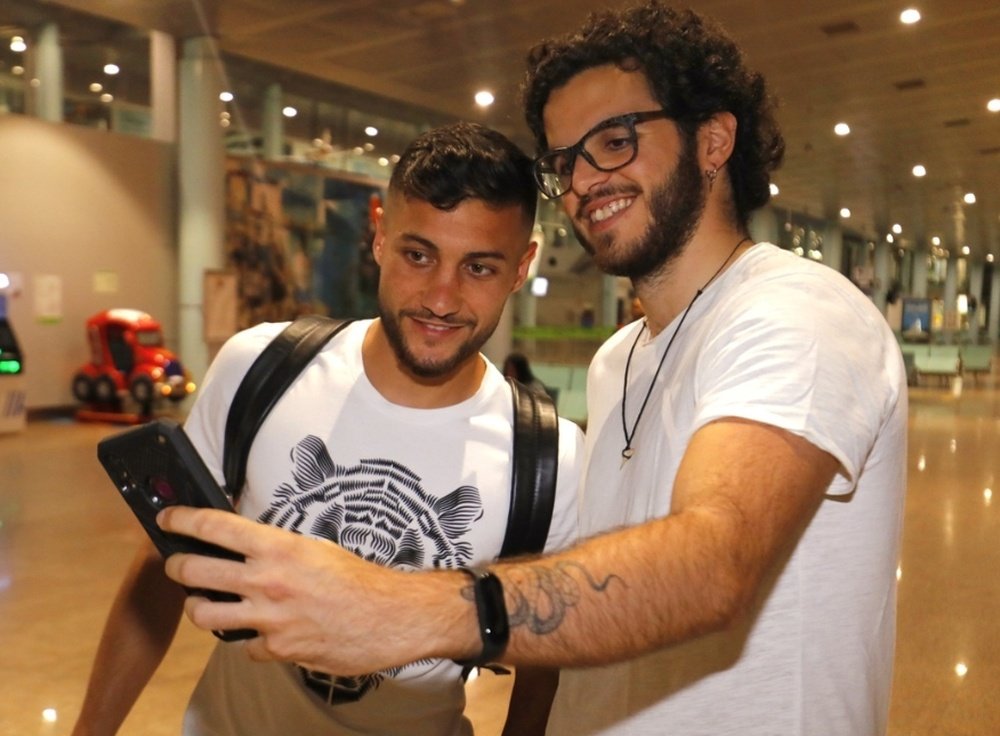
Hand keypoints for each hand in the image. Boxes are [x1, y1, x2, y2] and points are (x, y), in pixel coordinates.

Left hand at [157, 507, 468, 674]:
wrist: (391, 617)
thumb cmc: (360, 580)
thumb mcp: (316, 549)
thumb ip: (278, 549)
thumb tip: (247, 545)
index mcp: (278, 547)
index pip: (214, 526)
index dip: (181, 519)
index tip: (168, 518)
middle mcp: (266, 580)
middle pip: (193, 571)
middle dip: (176, 566)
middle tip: (177, 564)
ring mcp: (268, 618)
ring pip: (204, 615)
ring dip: (198, 607)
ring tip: (203, 603)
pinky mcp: (277, 648)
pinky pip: (243, 645)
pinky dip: (247, 639)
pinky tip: (259, 631)